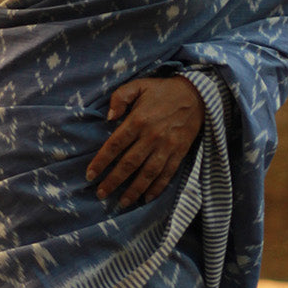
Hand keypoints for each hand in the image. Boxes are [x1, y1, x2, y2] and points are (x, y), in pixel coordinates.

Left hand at [86, 75, 205, 206]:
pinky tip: (146, 198)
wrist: (197, 94)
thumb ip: (120, 97)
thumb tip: (108, 117)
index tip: (90, 175)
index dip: (101, 162)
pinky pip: (167, 174)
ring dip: (134, 190)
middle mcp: (151, 136)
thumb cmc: (162, 91)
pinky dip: (157, 188)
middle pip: (129, 164)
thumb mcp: (138, 85)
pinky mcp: (179, 152)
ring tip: (121, 203)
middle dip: (113, 181)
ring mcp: (166, 146)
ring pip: (147, 174)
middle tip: (101, 194)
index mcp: (138, 120)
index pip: (115, 145)